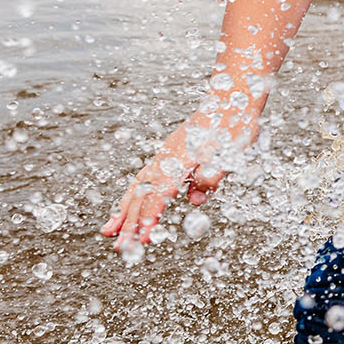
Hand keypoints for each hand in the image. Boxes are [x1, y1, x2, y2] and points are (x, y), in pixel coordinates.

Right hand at [99, 109, 256, 247]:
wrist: (231, 96)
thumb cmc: (234, 124)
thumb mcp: (231, 153)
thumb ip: (211, 178)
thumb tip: (194, 201)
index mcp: (180, 160)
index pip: (160, 196)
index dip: (150, 219)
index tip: (143, 240)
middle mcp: (166, 157)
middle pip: (142, 194)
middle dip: (130, 222)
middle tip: (119, 247)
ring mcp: (165, 154)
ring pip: (138, 186)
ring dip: (124, 210)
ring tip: (109, 231)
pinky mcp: (169, 152)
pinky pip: (144, 177)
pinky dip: (133, 194)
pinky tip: (129, 205)